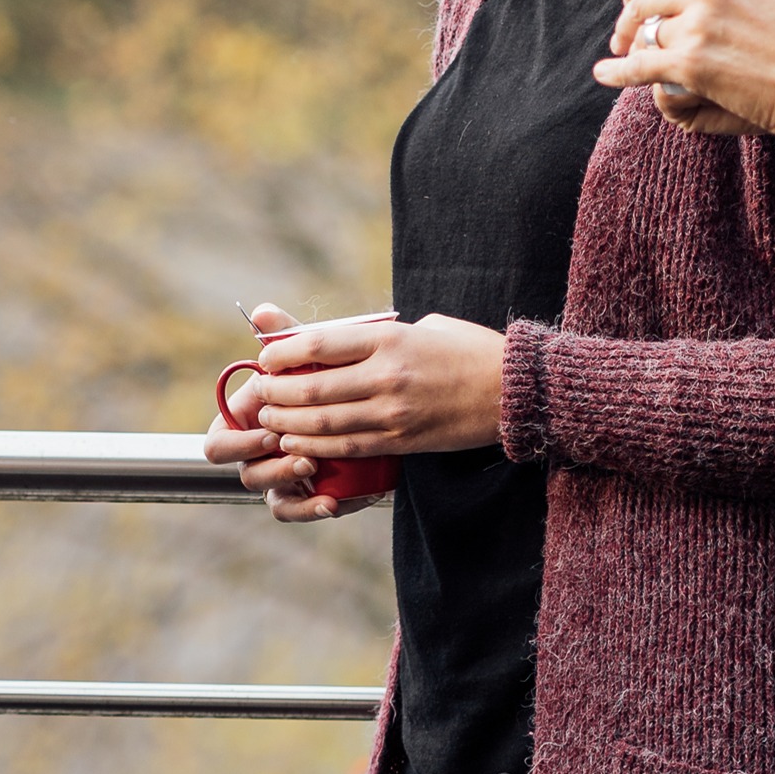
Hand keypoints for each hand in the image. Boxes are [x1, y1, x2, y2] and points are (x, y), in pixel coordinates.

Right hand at [202, 305, 335, 517]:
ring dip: (291, 486)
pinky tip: (336, 501)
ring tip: (319, 468)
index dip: (238, 443)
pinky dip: (315, 509)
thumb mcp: (305, 355)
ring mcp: (280, 477)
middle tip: (304, 454)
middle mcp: (257, 455)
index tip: (270, 430)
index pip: (217, 445)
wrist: (359, 401)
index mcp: (244, 424)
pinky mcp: (307, 493)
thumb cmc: (319, 375)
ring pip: (272, 498)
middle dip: (272, 467)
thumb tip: (262, 312)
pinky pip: (301, 510)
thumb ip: (283, 337)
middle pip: (246, 474)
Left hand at [232, 309, 502, 522]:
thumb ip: (376, 332)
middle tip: (260, 396)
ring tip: (270, 423)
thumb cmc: (467, 350)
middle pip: (311, 388)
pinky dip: (315, 448)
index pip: (318, 343)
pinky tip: (298, 445)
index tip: (265, 357)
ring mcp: (393, 411)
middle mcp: (386, 375)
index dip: (281, 352)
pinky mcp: (402, 440)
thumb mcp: (422, 325)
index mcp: (389, 338)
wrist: (513, 391)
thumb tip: (329, 337)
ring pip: (323, 423)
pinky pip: (347, 447)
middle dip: (276, 395)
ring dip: (288, 425)